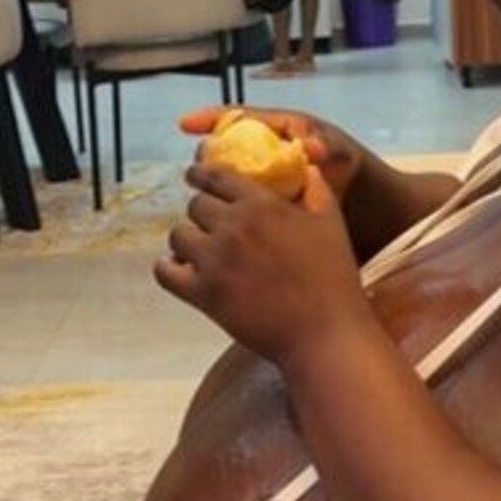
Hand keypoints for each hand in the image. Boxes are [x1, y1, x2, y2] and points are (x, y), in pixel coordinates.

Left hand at [154, 160, 367, 360]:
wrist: (324, 333)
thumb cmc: (334, 278)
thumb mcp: (331, 223)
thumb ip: (316, 189)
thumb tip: (306, 166)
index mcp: (261, 204)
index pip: (216, 176)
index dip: (201, 174)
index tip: (195, 176)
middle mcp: (232, 226)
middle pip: (194, 205)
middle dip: (201, 211)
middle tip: (208, 223)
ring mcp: (214, 259)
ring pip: (177, 235)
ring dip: (186, 239)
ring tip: (198, 249)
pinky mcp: (203, 293)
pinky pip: (166, 272)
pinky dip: (168, 268)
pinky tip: (179, 269)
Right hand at [179, 105, 366, 204]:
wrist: (359, 202)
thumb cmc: (345, 165)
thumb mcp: (338, 152)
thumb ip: (325, 147)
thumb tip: (311, 146)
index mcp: (273, 129)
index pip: (235, 117)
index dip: (208, 118)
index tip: (184, 125)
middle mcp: (259, 150)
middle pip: (222, 148)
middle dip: (207, 157)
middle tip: (198, 171)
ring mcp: (258, 177)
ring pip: (223, 179)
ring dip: (210, 187)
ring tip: (203, 200)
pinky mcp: (259, 204)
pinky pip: (235, 204)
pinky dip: (222, 211)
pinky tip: (211, 222)